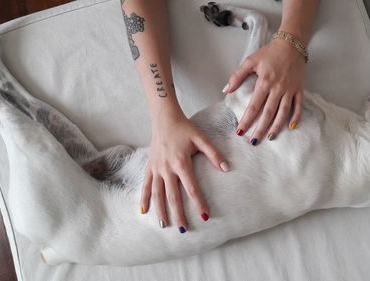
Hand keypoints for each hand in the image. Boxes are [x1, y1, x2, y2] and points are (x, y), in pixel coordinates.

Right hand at [140, 112, 228, 232]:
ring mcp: (156, 168)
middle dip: (178, 214)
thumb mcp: (201, 138)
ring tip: (164, 225)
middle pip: (173, 196)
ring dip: (161, 210)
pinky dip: (144, 198)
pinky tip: (144, 211)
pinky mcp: (150, 167)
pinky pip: (146, 185)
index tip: (204, 216)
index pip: (191, 188)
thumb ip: (214, 154)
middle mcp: (167, 168)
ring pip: (157, 194)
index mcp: (181, 163)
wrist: (164, 118)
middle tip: (183, 230)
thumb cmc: (185, 128)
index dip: (198, 203)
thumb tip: (226, 168)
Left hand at [224, 38, 304, 143]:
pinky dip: (296, 116)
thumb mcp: (251, 61)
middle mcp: (278, 88)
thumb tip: (226, 89)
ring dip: (277, 126)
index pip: (254, 106)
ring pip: (283, 112)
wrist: (291, 44)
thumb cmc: (269, 52)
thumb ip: (237, 76)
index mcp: (264, 82)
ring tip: (270, 138)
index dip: (247, 120)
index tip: (240, 132)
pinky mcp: (299, 89)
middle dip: (260, 129)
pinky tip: (291, 127)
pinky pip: (298, 105)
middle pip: (268, 113)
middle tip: (254, 142)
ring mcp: (289, 90)